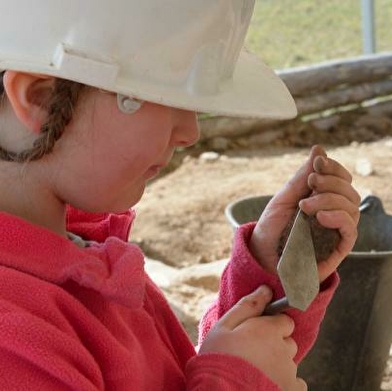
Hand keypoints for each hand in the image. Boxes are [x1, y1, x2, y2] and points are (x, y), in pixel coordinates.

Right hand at [199, 286, 306, 390]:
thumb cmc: (217, 359)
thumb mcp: (223, 327)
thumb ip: (247, 306)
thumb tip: (265, 289)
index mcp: (269, 330)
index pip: (285, 321)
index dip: (271, 325)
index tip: (257, 333)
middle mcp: (284, 350)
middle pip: (287, 342)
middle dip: (274, 345)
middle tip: (252, 354)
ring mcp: (289, 374)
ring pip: (289, 363)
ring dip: (277, 364)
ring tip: (254, 371)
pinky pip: (296, 384)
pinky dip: (284, 383)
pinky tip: (265, 384)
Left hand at [249, 145, 359, 281]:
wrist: (262, 256)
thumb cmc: (271, 228)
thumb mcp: (283, 198)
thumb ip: (301, 177)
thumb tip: (318, 149)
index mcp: (322, 198)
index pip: (340, 177)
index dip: (333, 167)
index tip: (318, 162)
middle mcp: (333, 212)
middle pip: (349, 190)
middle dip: (331, 182)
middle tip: (311, 183)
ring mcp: (336, 229)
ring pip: (352, 207)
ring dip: (330, 199)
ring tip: (305, 205)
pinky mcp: (338, 247)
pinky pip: (351, 229)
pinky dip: (339, 218)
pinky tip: (321, 216)